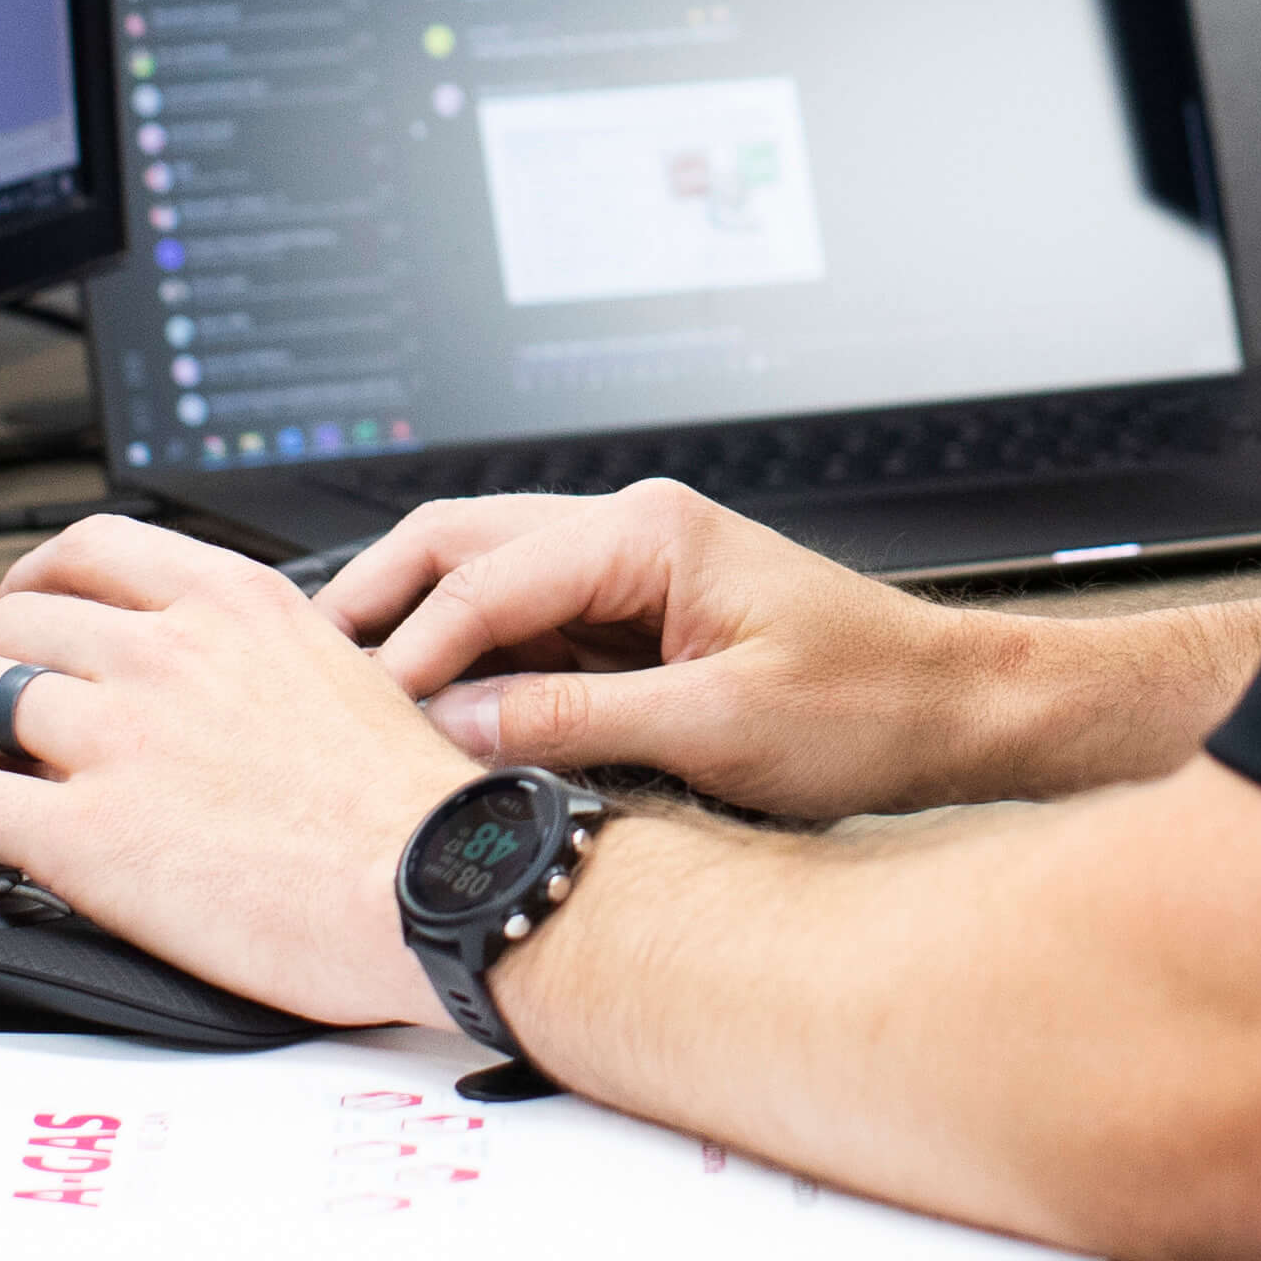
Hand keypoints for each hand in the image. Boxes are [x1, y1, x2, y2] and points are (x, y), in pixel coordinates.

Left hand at [0, 516, 479, 1028]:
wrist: (443, 888)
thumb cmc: (417, 808)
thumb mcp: (347, 672)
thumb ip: (263, 654)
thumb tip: (222, 672)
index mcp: (232, 604)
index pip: (87, 549)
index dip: (33, 582)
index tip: (26, 614)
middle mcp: (165, 651)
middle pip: (11, 623)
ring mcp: (118, 738)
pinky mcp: (85, 834)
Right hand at [314, 482, 1027, 822]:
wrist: (951, 711)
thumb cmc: (868, 705)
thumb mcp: (717, 729)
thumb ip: (578, 722)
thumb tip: (460, 728)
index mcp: (649, 530)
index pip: (486, 578)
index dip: (412, 650)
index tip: (361, 714)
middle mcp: (631, 530)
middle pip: (460, 543)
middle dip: (378, 603)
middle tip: (309, 673)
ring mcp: (631, 571)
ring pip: (483, 577)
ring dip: (419, 630)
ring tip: (351, 697)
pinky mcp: (637, 618)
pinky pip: (529, 626)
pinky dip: (472, 661)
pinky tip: (437, 714)